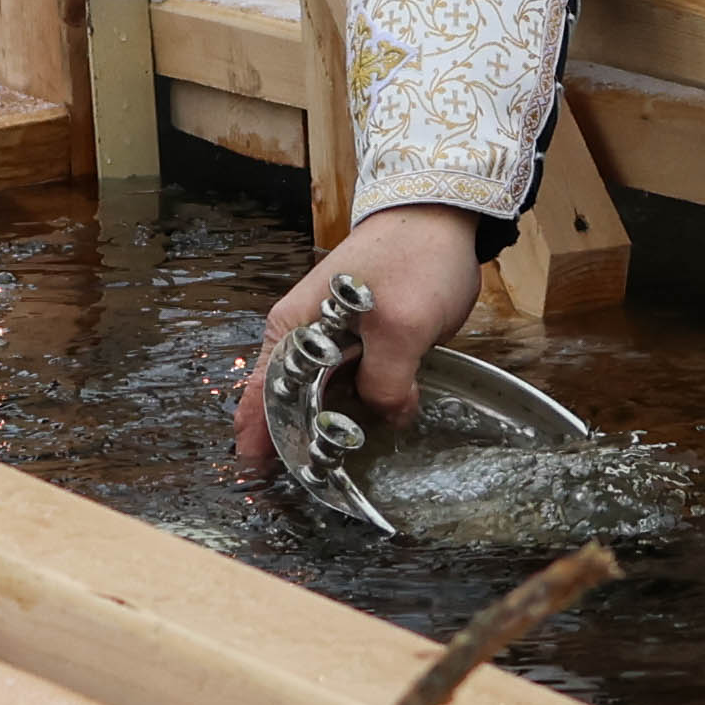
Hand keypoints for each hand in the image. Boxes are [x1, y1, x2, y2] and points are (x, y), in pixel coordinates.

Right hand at [235, 204, 486, 474]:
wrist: (442, 216)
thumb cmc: (411, 258)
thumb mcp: (402, 327)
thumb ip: (388, 382)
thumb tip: (388, 420)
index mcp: (292, 329)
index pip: (262, 396)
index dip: (263, 441)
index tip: (264, 480)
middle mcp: (300, 338)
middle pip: (287, 404)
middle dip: (298, 445)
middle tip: (314, 489)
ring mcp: (329, 341)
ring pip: (319, 399)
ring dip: (328, 432)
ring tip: (337, 475)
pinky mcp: (360, 343)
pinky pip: (349, 388)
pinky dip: (355, 413)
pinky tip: (369, 436)